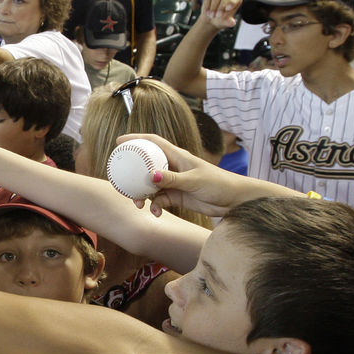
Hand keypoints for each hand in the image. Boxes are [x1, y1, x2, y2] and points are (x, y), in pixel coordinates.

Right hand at [117, 132, 289, 216]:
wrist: (234, 201)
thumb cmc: (218, 183)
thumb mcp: (193, 180)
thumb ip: (172, 179)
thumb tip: (151, 176)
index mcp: (177, 156)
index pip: (153, 142)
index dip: (136, 139)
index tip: (120, 142)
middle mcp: (173, 168)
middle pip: (146, 166)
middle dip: (132, 174)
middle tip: (121, 182)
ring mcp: (174, 183)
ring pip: (150, 187)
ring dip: (142, 196)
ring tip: (138, 204)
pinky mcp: (177, 197)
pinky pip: (159, 201)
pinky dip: (156, 207)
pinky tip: (156, 213)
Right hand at [197, 0, 241, 29]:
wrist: (210, 20)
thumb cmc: (221, 20)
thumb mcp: (225, 23)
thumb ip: (229, 22)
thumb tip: (232, 23)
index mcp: (236, 0)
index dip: (233, 2)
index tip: (227, 9)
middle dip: (222, 6)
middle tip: (218, 15)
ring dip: (214, 6)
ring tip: (212, 16)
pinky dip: (207, 5)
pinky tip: (207, 12)